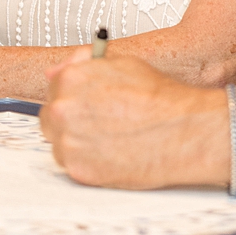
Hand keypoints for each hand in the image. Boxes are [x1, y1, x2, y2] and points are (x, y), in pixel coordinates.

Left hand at [40, 54, 235, 189]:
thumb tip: (56, 71)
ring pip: (60, 143)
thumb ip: (85, 64)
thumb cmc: (161, 99)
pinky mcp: (78, 171)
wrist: (184, 131)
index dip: (74, 95)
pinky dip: (89, 162)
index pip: (54, 87)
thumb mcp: (124, 63)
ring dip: (78, 142)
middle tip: (102, 122)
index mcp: (71, 79)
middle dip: (72, 119)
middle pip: (51, 117)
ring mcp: (68, 142)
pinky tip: (113, 153)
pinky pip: (73, 165)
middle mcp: (63, 109)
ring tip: (111, 138)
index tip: (87, 102)